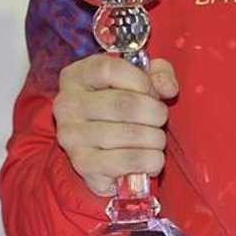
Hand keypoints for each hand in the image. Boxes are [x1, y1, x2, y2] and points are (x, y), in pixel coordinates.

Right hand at [53, 54, 177, 196]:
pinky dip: (151, 160)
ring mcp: (72, 137)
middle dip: (155, 112)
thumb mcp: (140, 78)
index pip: (110, 70)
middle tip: (160, 118)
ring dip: (156, 138)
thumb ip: (159, 73)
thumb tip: (168, 88)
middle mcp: (67, 105)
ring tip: (156, 139)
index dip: (141, 80)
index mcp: (77, 76)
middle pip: (125, 104)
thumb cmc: (122, 104)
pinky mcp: (83, 165)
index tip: (152, 91)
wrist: (99, 149)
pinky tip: (152, 158)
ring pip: (131, 134)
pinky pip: (129, 160)